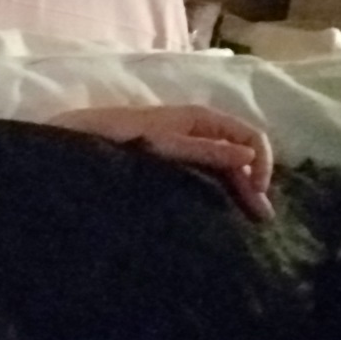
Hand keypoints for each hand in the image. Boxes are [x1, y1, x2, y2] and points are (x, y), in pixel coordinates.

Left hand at [48, 104, 274, 220]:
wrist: (79, 139)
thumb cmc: (120, 138)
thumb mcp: (166, 145)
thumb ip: (205, 150)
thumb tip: (248, 157)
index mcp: (201, 118)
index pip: (249, 136)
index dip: (261, 163)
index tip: (257, 195)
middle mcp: (198, 128)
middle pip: (240, 154)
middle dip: (253, 183)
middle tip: (260, 221)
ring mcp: (185, 144)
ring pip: (224, 166)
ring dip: (238, 189)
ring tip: (246, 222)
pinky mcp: (171, 161)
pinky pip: (205, 173)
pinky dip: (218, 190)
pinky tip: (219, 211)